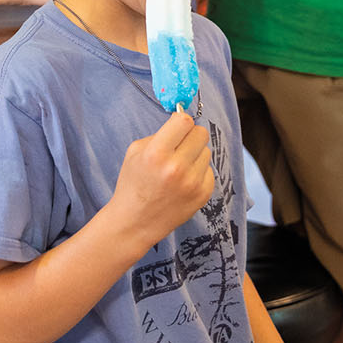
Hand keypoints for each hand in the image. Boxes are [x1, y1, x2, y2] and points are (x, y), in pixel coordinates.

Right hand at [107, 110, 214, 254]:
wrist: (135, 222)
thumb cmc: (133, 184)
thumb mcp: (135, 152)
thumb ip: (159, 134)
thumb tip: (182, 122)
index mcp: (156, 153)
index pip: (184, 121)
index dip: (181, 120)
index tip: (177, 125)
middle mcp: (177, 168)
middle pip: (201, 133)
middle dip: (190, 135)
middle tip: (180, 144)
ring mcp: (192, 183)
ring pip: (207, 151)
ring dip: (195, 154)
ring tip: (179, 166)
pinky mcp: (203, 195)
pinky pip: (209, 170)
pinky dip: (198, 172)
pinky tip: (183, 181)